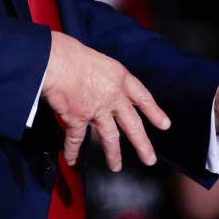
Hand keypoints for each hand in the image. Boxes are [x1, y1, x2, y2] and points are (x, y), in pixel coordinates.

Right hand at [41, 31, 170, 171]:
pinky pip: (76, 140)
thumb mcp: (98, 58)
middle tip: (149, 158)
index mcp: (119, 77)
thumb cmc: (69, 52)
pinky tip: (72, 160)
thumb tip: (98, 83)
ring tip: (116, 166)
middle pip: (132, 124)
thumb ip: (103, 76)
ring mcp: (97, 109)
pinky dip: (72, 151)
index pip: (142, 97)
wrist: (54, 60)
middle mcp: (113, 96)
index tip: (164, 124)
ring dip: (113, 154)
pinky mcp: (78, 119)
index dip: (154, 112)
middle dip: (142, 144)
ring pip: (110, 137)